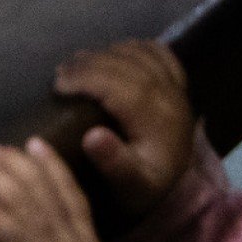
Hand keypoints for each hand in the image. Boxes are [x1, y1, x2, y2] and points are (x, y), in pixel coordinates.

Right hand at [53, 41, 195, 221]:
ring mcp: (176, 88)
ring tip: (79, 63)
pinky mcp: (180, 87)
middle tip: (60, 74)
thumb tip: (91, 136)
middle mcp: (168, 96)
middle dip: (88, 64)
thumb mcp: (131, 186)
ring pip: (139, 55)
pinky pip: (160, 54)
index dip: (84, 78)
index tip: (58, 84)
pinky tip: (118, 50)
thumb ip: (113, 163)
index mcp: (155, 118)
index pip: (116, 85)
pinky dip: (136, 47)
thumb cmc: (148, 188)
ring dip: (106, 54)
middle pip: (125, 65)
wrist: (183, 193)